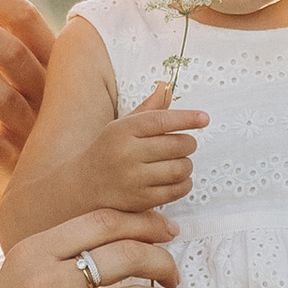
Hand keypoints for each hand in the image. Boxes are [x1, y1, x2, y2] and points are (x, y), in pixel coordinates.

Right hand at [0, 209, 179, 287]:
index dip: (145, 223)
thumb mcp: (22, 274)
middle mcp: (46, 282)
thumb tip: (131, 236)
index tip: (166, 233)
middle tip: (171, 274)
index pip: (104, 221)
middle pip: (129, 253)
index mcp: (33, 252)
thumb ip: (65, 254)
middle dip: (163, 261)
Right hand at [88, 78, 204, 209]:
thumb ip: (147, 109)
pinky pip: (176, 191)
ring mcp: (133, 179)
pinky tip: (179, 179)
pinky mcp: (140, 200)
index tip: (204, 118)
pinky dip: (184, 184)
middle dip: (189, 144)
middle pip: (176, 145)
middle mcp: (127, 153)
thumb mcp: (122, 126)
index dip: (187, 118)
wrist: (83, 186)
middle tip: (186, 145)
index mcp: (122, 130)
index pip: (162, 120)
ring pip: (179, 169)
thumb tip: (167, 87)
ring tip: (182, 162)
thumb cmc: (108, 151)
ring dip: (187, 165)